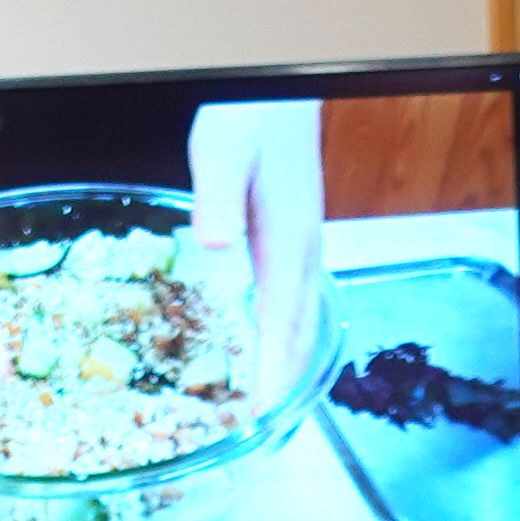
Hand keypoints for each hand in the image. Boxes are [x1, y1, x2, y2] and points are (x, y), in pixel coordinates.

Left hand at [184, 99, 329, 403]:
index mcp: (286, 238)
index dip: (273, 370)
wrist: (277, 93)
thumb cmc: (247, 117)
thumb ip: (217, 202)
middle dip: (281, 380)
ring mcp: (302, 243)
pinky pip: (291, 300)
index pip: (282, 320)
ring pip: (299, 317)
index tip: (262, 412)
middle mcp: (302, 249)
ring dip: (285, 361)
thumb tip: (217, 250)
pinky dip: (282, 332)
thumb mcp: (219, 152)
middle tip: (261, 426)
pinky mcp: (293, 236)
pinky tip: (264, 343)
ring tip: (265, 402)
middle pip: (297, 329)